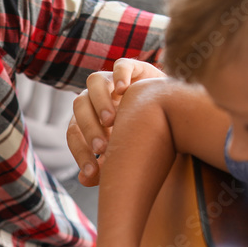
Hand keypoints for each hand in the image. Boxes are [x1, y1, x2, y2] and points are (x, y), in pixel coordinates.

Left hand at [68, 59, 166, 185]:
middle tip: (103, 148)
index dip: (80, 153)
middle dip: (89, 128)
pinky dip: (120, 76)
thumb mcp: (126, 152)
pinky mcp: (133, 67)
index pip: (74, 132)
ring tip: (112, 121)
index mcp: (88, 118)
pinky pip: (121, 66)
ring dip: (100, 101)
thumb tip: (85, 180)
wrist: (174, 111)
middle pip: (80, 106)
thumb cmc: (145, 136)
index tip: (94, 173)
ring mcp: (112, 80)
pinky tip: (125, 92)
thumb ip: (107, 166)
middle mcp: (95, 97)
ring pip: (94, 82)